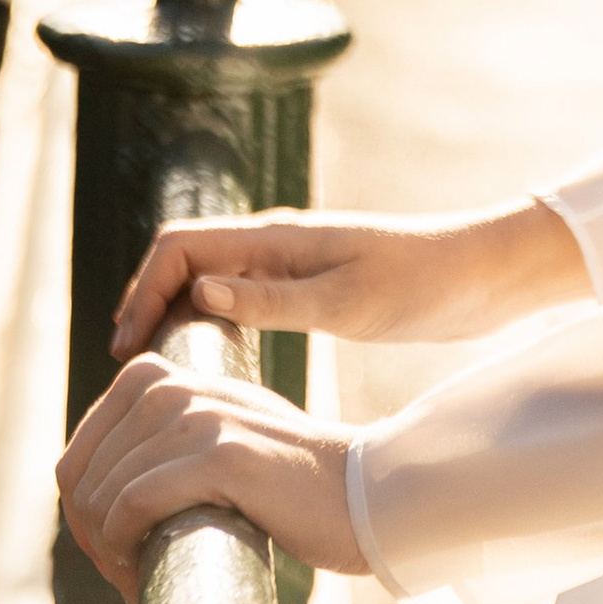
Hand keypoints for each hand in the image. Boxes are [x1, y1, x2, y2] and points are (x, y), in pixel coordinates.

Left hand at [57, 353, 364, 600]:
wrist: (356, 491)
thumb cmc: (283, 480)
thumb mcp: (217, 434)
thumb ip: (166, 435)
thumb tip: (98, 483)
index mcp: (169, 376)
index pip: (81, 449)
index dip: (81, 508)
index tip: (107, 546)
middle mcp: (179, 387)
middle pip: (83, 474)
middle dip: (89, 534)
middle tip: (120, 568)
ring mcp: (202, 417)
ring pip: (104, 491)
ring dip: (105, 548)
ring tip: (132, 573)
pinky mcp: (222, 456)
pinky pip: (133, 501)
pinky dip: (122, 544)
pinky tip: (138, 568)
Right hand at [110, 198, 587, 356]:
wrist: (477, 276)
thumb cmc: (418, 284)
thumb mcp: (345, 302)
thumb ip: (273, 300)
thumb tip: (198, 292)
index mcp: (278, 238)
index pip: (182, 245)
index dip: (143, 289)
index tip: (126, 346)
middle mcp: (276, 244)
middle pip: (186, 257)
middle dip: (147, 299)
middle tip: (128, 362)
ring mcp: (292, 263)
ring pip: (210, 274)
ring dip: (174, 308)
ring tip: (156, 365)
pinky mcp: (311, 285)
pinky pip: (240, 293)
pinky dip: (209, 317)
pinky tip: (211, 358)